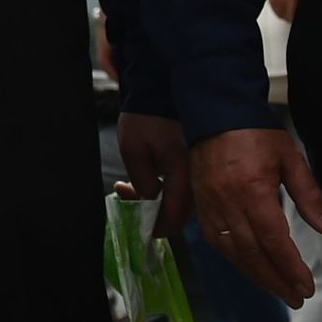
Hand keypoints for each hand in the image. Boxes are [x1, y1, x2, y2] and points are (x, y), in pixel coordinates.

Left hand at [115, 113, 191, 237]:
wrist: (158, 94)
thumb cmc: (145, 119)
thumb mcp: (134, 150)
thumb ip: (143, 182)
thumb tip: (149, 204)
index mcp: (184, 175)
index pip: (174, 218)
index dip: (154, 228)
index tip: (132, 219)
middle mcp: (196, 179)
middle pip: (177, 215)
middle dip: (149, 214)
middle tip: (125, 196)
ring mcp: (195, 174)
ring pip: (177, 205)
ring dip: (153, 203)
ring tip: (128, 187)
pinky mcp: (191, 168)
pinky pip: (178, 192)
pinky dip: (160, 193)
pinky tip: (142, 181)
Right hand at [190, 127, 321, 305]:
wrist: (214, 110)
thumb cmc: (255, 131)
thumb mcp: (290, 158)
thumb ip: (310, 196)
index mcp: (252, 189)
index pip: (273, 240)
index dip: (290, 267)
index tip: (306, 286)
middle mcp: (227, 202)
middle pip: (251, 253)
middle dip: (275, 280)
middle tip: (295, 297)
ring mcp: (209, 204)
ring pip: (232, 251)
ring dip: (255, 275)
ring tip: (277, 289)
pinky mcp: (199, 203)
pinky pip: (215, 240)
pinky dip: (233, 258)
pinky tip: (249, 267)